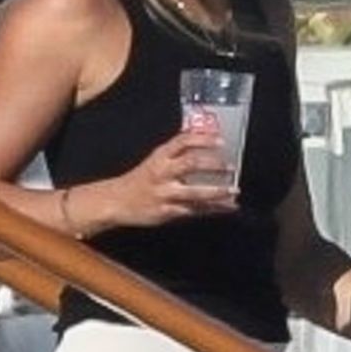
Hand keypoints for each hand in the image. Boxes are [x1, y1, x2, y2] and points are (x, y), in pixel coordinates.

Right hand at [108, 131, 237, 226]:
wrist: (117, 201)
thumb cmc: (140, 180)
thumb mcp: (156, 160)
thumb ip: (177, 152)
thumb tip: (203, 139)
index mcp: (160, 156)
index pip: (182, 141)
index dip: (203, 139)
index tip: (220, 140)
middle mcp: (162, 173)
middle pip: (191, 164)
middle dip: (213, 165)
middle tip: (231, 166)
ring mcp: (165, 194)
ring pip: (195, 192)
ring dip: (217, 191)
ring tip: (233, 190)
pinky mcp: (167, 212)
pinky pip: (194, 211)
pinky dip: (213, 209)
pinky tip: (227, 207)